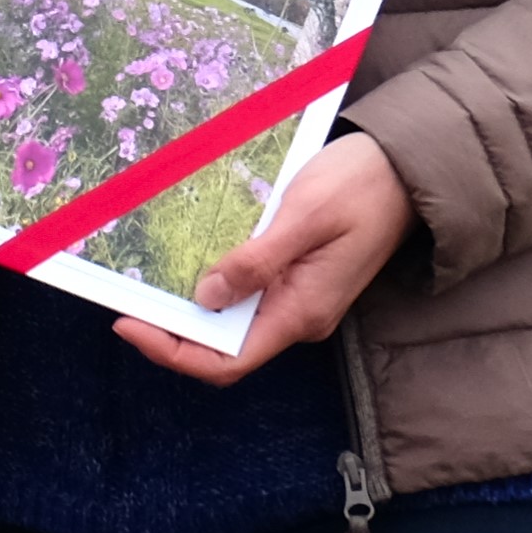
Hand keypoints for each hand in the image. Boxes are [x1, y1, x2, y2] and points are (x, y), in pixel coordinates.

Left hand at [112, 130, 410, 385]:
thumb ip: (258, 261)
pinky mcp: (295, 277)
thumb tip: (207, 297)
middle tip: (124, 298)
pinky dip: (209, 285)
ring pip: (230, 322)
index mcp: (300, 312)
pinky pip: (244, 295)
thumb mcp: (304, 216)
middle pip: (222, 347)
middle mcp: (297, 316)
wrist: (407, 170)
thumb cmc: (361, 187)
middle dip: (170, 331)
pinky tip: (183, 261)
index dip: (171, 351)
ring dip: (186, 309)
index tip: (127, 322)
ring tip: (144, 282)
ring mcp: (297, 298)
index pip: (226, 362)